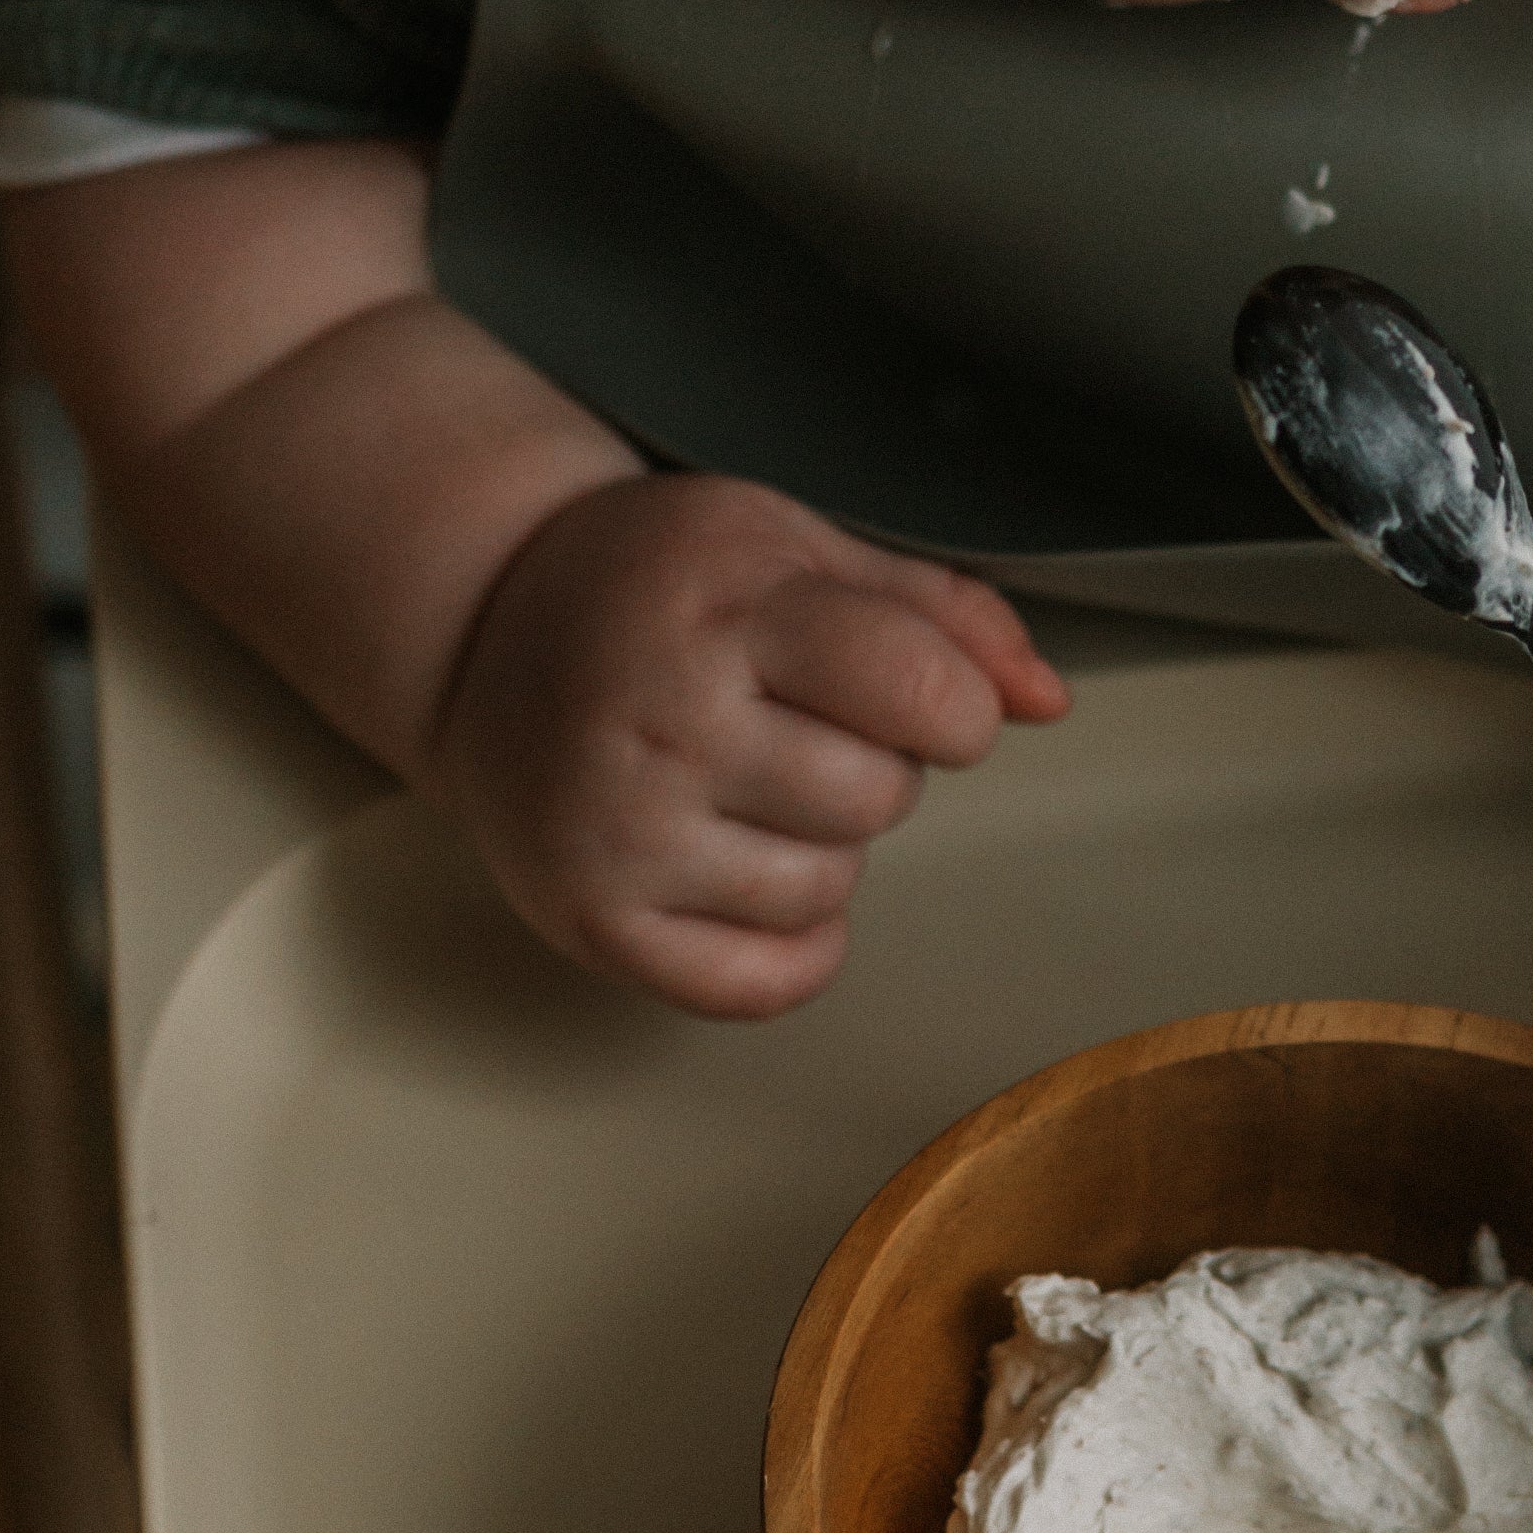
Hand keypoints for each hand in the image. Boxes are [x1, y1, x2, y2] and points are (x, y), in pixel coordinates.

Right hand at [427, 472, 1067, 1017]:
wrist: (482, 626)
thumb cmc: (661, 585)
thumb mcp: (804, 548)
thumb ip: (945, 616)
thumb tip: (1050, 701)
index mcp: (728, 606)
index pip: (921, 690)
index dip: (953, 704)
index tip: (911, 689)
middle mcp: (664, 721)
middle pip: (880, 796)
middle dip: (874, 763)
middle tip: (794, 722)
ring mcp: (620, 829)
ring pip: (827, 890)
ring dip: (823, 846)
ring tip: (750, 781)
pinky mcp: (591, 918)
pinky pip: (763, 984)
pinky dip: (794, 945)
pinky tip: (754, 868)